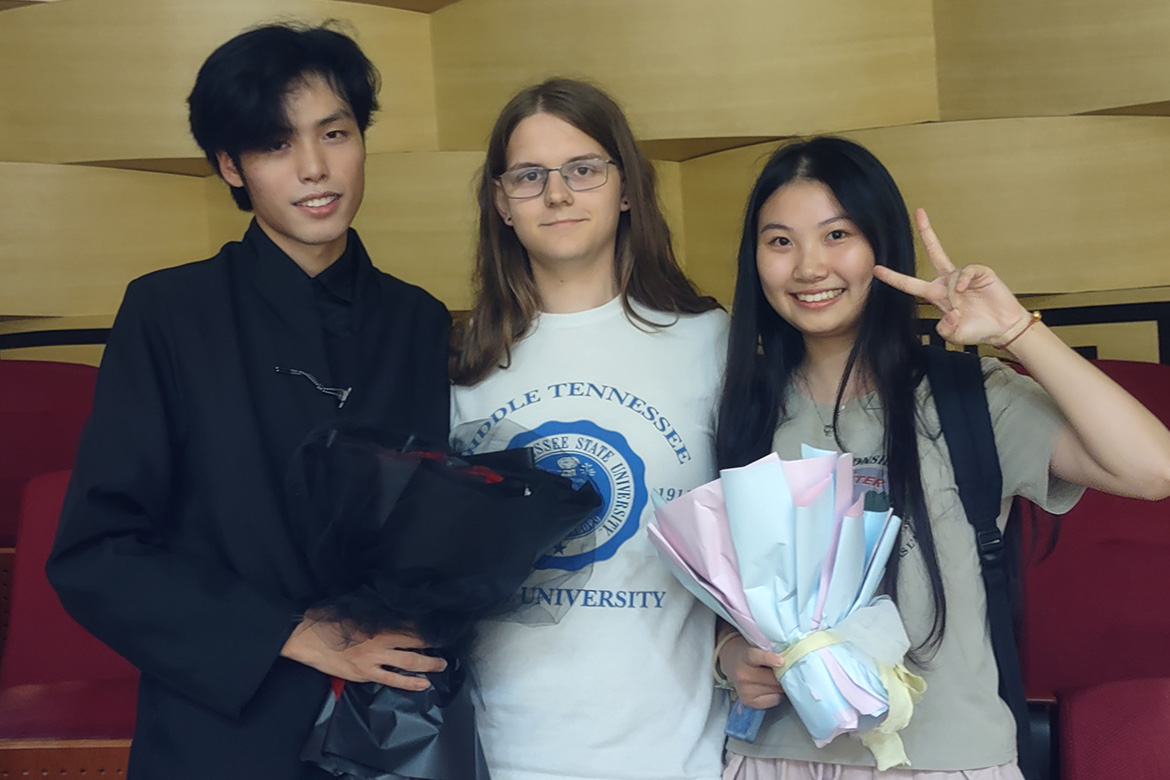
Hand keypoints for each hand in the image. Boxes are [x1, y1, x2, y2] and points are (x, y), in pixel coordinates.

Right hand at [281, 614, 445, 691]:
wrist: (304, 638)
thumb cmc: (326, 619)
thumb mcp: (353, 609)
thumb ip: (373, 612)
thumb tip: (391, 609)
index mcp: (376, 621)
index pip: (409, 623)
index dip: (425, 624)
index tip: (439, 624)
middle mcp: (379, 640)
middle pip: (414, 641)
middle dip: (433, 643)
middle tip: (447, 643)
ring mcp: (372, 660)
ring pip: (408, 663)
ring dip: (428, 663)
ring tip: (442, 664)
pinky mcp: (364, 674)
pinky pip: (392, 680)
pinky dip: (409, 683)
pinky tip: (424, 684)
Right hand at [719, 633, 785, 708]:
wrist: (731, 661)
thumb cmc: (749, 651)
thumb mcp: (756, 645)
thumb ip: (770, 650)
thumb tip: (790, 661)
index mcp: (744, 656)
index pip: (755, 657)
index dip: (769, 659)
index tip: (781, 661)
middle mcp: (742, 675)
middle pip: (772, 678)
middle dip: (784, 675)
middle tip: (791, 670)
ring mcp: (744, 690)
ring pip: (775, 690)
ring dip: (781, 685)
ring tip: (780, 678)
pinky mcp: (748, 701)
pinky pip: (773, 700)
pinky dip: (778, 694)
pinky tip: (774, 687)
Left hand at [872, 209, 1032, 347]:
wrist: (1003, 328)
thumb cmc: (978, 330)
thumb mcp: (954, 334)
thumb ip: (945, 329)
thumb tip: (949, 315)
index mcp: (937, 295)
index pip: (910, 284)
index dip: (893, 277)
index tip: (876, 270)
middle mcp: (948, 282)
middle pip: (934, 251)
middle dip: (926, 232)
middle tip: (919, 212)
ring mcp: (964, 276)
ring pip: (951, 274)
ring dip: (955, 293)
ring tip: (961, 308)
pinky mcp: (980, 273)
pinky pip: (967, 271)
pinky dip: (964, 281)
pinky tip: (966, 290)